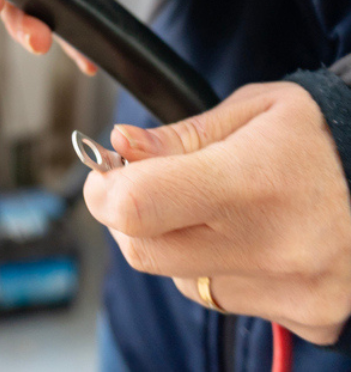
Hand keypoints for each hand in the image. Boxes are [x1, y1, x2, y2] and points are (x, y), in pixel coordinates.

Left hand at [85, 82, 350, 344]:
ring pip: (182, 279)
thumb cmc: (324, 136)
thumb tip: (120, 147)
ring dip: (179, 244)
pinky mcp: (309, 319)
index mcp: (250, 182)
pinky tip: (257, 236)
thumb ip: (181, 135)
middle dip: (129, 217)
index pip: (136, 207)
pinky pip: (228, 298)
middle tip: (147, 184)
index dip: (104, 189)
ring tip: (222, 207)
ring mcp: (293, 292)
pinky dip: (223, 269)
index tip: (106, 171)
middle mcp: (272, 248)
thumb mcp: (255, 110)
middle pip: (144, 252)